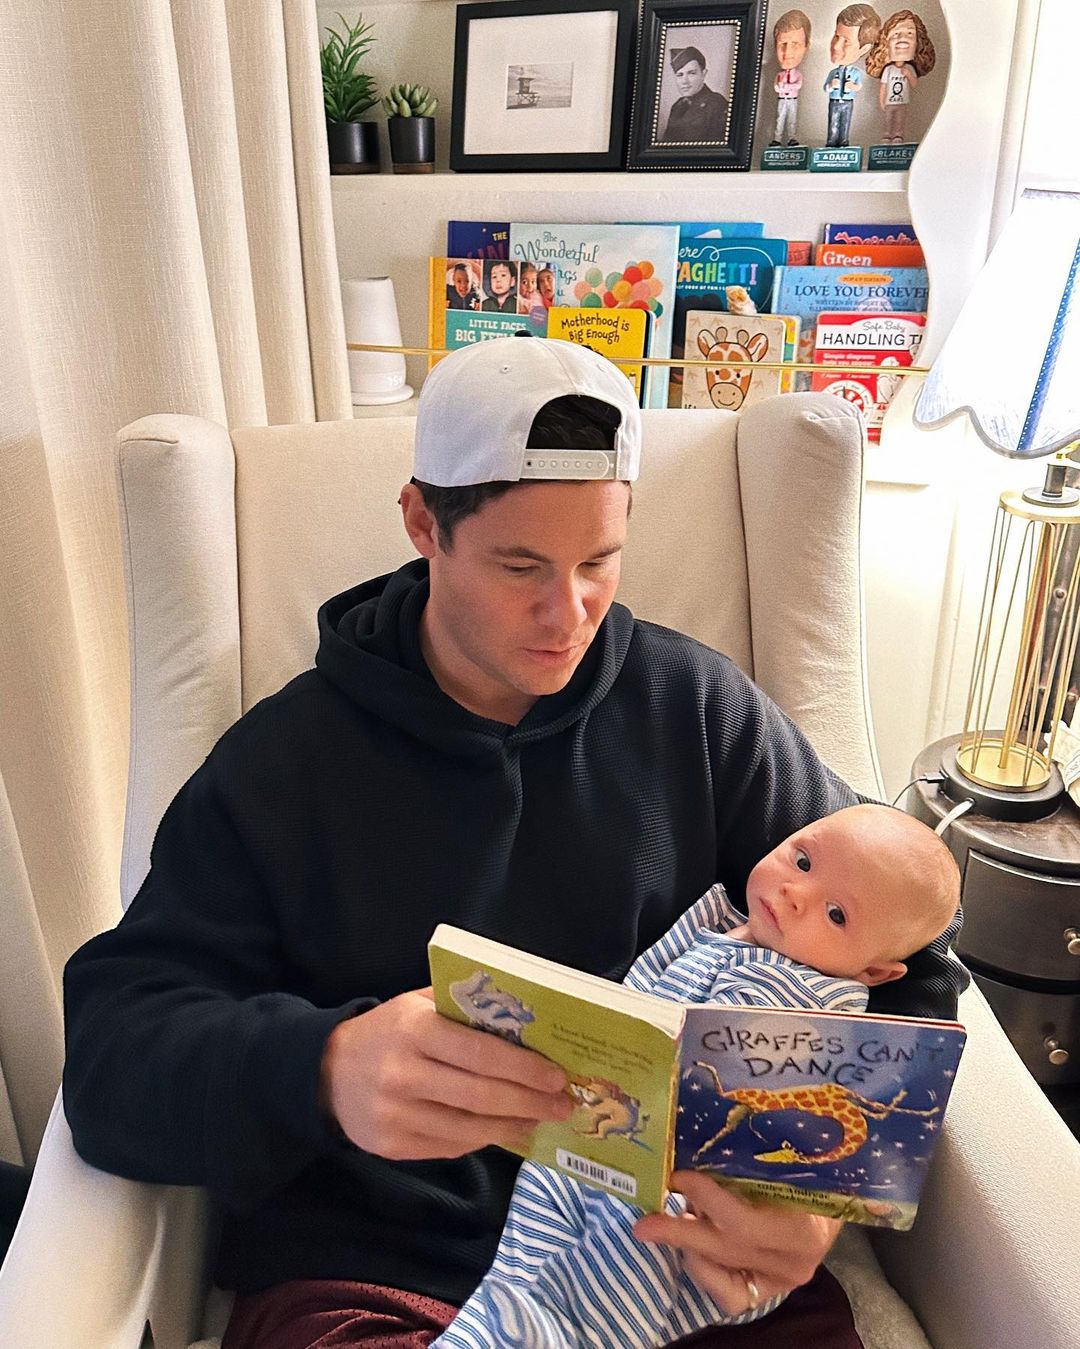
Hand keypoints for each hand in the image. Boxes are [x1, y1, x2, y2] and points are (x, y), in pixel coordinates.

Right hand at [320, 988, 571, 1160]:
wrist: (325, 1073)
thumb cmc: (387, 1031)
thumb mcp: (416, 1004)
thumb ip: (461, 1007)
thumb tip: (523, 1016)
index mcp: (414, 1029)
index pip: (479, 1052)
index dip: (522, 1067)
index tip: (556, 1075)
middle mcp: (404, 1073)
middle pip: (480, 1095)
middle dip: (529, 1101)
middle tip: (562, 1104)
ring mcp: (396, 1115)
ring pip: (468, 1127)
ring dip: (512, 1125)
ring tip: (540, 1119)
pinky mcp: (391, 1146)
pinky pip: (450, 1146)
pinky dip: (483, 1139)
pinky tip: (505, 1131)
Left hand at [633, 1171, 839, 1316]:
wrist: (836, 1200)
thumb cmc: (811, 1172)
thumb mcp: (790, 1165)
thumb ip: (753, 1166)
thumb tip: (699, 1149)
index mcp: (804, 1229)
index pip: (741, 1222)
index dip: (705, 1200)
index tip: (679, 1176)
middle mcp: (793, 1263)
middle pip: (725, 1249)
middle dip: (678, 1232)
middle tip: (643, 1221)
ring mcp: (782, 1281)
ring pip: (721, 1271)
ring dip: (689, 1244)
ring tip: (673, 1216)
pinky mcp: (771, 1291)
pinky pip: (729, 1294)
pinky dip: (705, 1272)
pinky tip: (693, 1248)